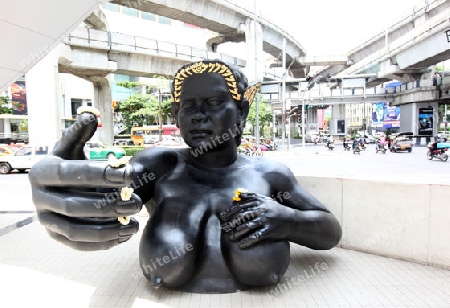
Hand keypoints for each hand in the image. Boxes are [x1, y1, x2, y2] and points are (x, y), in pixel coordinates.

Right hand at [29, 111, 142, 250]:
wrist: (55, 186)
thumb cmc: (69, 162)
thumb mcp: (71, 147)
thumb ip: (80, 134)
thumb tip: (90, 116)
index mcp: (42, 172)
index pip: (70, 174)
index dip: (100, 174)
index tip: (129, 174)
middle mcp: (38, 198)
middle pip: (74, 205)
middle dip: (109, 204)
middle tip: (137, 203)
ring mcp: (45, 220)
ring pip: (75, 229)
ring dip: (108, 229)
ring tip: (134, 223)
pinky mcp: (54, 236)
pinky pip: (77, 244)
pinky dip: (102, 243)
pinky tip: (124, 235)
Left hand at [219, 191, 292, 249]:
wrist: (292, 221)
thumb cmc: (276, 210)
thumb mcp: (265, 200)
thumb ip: (252, 197)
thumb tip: (237, 194)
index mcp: (260, 202)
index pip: (241, 205)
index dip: (230, 211)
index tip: (222, 216)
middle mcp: (262, 210)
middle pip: (243, 215)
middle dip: (231, 222)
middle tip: (223, 228)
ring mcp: (266, 220)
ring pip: (248, 226)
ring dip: (237, 232)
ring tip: (230, 237)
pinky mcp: (270, 230)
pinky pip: (257, 236)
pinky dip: (248, 241)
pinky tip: (241, 245)